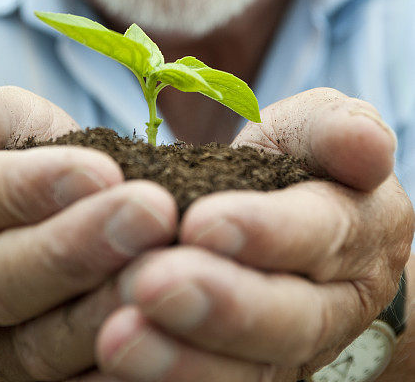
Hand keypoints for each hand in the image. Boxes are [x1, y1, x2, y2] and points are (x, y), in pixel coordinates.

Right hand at [0, 86, 177, 380]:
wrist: (21, 239)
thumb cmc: (17, 166)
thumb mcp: (2, 126)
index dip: (32, 187)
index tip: (102, 170)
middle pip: (1, 281)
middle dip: (79, 248)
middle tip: (153, 211)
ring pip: (41, 346)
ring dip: (107, 309)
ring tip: (169, 267)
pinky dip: (124, 364)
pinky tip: (171, 327)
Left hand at [96, 88, 413, 381]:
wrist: (293, 223)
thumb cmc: (300, 161)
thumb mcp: (317, 128)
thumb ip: (335, 128)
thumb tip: (365, 144)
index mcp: (363, 230)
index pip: (322, 232)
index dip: (266, 232)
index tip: (200, 222)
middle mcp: (338, 302)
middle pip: (290, 318)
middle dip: (221, 306)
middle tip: (149, 284)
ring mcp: (295, 349)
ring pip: (252, 371)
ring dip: (184, 361)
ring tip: (119, 337)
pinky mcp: (251, 370)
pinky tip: (119, 365)